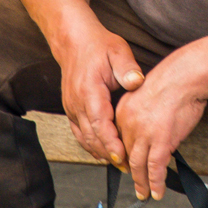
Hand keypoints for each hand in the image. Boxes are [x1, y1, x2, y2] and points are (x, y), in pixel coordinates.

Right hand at [54, 27, 144, 166]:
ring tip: (120, 163)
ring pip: (85, 138)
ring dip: (101, 152)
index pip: (100, 123)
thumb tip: (137, 81)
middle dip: (109, 154)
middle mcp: (77, 103)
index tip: (122, 156)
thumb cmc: (98, 46)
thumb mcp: (117, 50)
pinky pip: (80, 133)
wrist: (75, 41)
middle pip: (92, 137)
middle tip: (128, 166)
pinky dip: (91, 145)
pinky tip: (104, 152)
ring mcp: (71, 108)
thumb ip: (127, 67)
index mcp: (89, 90)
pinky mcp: (71, 110)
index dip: (111, 142)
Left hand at [115, 58, 207, 200]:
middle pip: (126, 155)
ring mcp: (144, 133)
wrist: (186, 75)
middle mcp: (129, 123)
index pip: (119, 140)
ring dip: (142, 183)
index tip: (127, 165)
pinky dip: (156, 183)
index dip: (124, 156)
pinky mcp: (161, 140)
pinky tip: (157, 192)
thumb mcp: (148, 94)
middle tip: (136, 184)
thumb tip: (151, 131)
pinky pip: (155, 168)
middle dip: (130, 172)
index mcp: (123, 110)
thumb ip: (144, 114)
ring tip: (145, 193)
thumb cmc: (175, 80)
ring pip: (138, 165)